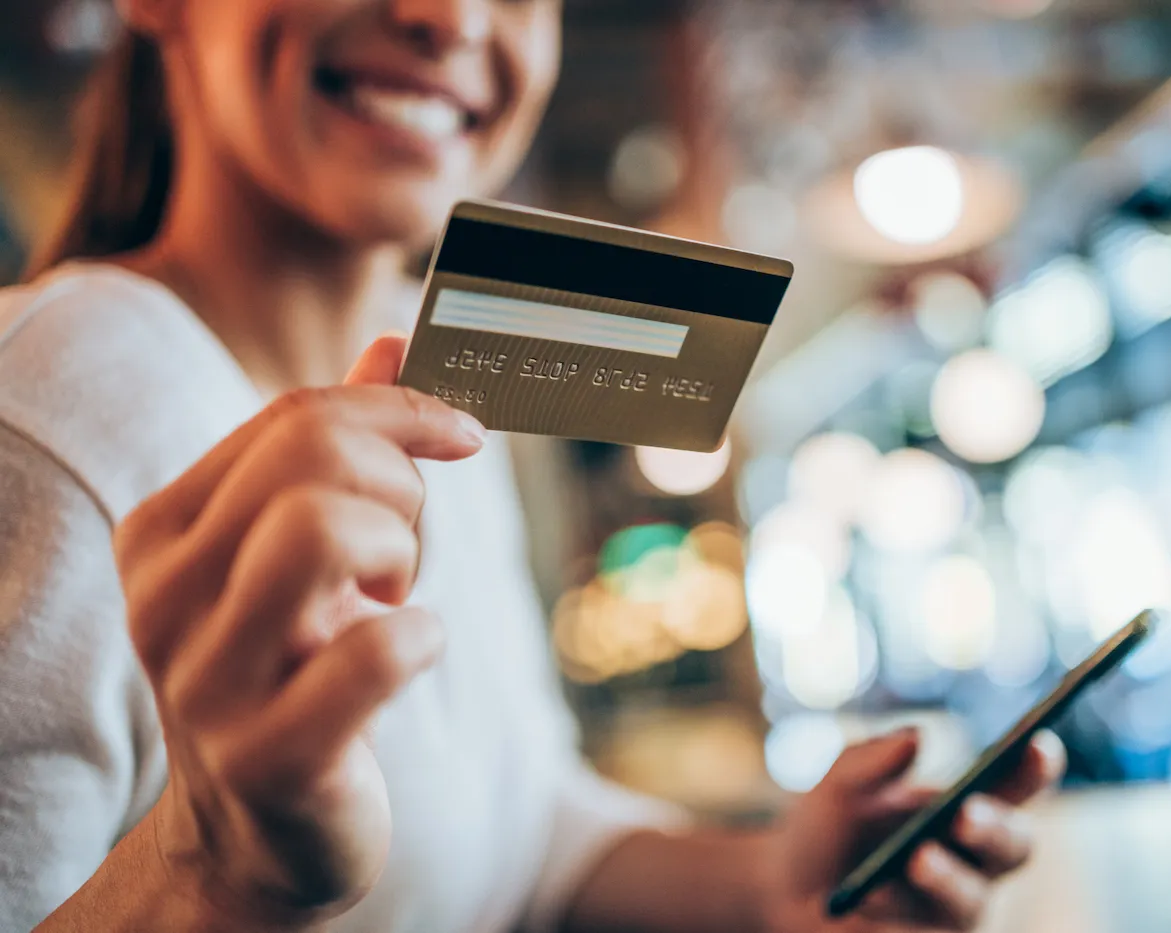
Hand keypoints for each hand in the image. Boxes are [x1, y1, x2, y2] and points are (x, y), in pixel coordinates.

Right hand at [114, 335, 483, 926]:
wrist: (266, 832)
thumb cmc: (299, 672)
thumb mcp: (307, 553)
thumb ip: (345, 448)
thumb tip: (395, 342)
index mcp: (168, 530)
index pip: (294, 417)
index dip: (402, 411)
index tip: (462, 435)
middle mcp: (165, 596)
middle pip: (312, 456)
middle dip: (399, 485)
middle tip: (403, 550)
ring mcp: (206, 681)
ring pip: (325, 530)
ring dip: (399, 556)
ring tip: (389, 599)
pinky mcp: (268, 756)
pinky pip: (379, 651)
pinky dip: (422, 639)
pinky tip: (408, 655)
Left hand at [765, 729, 1065, 932]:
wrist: (787, 890)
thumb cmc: (828, 830)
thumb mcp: (839, 785)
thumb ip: (873, 758)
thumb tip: (917, 736)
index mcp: (966, 806)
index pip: (1016, 784)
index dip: (1036, 766)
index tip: (1039, 742)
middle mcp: (974, 861)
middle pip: (1014, 846)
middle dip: (995, 828)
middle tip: (965, 813)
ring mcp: (954, 909)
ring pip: (972, 899)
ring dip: (946, 877)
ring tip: (916, 859)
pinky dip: (897, 913)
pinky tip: (870, 897)